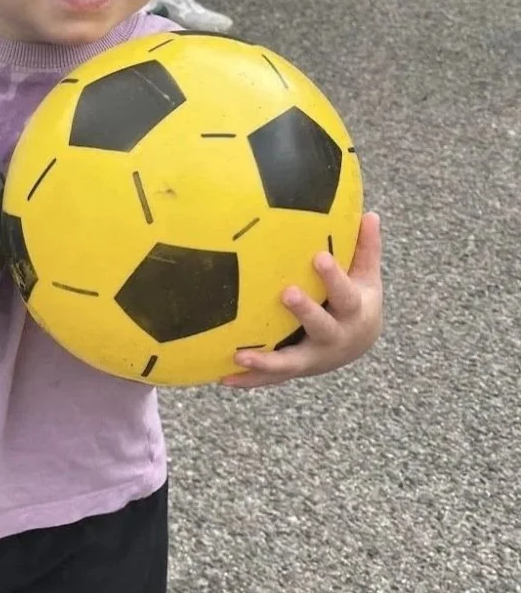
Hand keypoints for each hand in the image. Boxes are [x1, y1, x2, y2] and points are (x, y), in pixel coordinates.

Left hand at [220, 211, 382, 389]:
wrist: (356, 345)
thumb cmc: (356, 300)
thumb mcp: (366, 277)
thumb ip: (365, 248)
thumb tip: (370, 213)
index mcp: (354, 312)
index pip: (346, 293)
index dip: (334, 277)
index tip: (318, 257)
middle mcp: (336, 338)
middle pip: (322, 327)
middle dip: (306, 312)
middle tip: (286, 292)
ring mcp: (314, 358)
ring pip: (291, 363)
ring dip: (266, 361)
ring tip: (240, 355)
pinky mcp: (295, 370)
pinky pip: (271, 377)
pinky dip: (249, 379)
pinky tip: (221, 377)